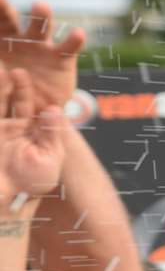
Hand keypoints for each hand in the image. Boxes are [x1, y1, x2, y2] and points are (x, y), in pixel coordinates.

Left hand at [0, 0, 85, 109]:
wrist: (37, 113)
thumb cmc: (8, 95)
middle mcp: (18, 39)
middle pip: (10, 19)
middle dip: (4, 9)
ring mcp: (41, 47)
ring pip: (40, 27)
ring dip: (40, 15)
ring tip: (40, 6)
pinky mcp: (62, 59)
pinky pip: (69, 47)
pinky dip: (74, 39)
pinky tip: (78, 33)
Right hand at [0, 68, 66, 204]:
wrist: (8, 200)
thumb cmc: (34, 183)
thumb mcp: (49, 157)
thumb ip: (51, 132)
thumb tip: (54, 108)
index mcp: (32, 129)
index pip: (30, 105)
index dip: (28, 91)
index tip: (29, 76)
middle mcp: (12, 125)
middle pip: (10, 99)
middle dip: (12, 85)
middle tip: (15, 70)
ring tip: (0, 71)